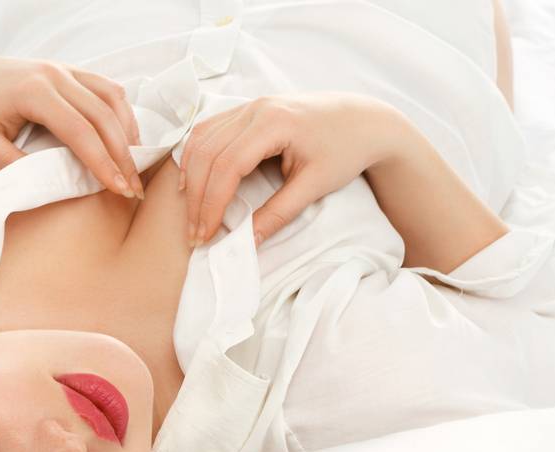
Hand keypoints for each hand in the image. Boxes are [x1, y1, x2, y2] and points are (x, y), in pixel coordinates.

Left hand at [0, 58, 145, 198]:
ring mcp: (64, 68)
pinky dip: (121, 113)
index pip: (79, 130)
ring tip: (136, 165)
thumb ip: (12, 163)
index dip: (102, 161)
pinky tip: (127, 139)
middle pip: (102, 115)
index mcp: (33, 91)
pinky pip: (105, 88)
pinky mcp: (69, 70)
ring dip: (128, 132)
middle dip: (123, 153)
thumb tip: (48, 184)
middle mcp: (53, 74)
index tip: (119, 189)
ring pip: (111, 97)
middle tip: (134, 187)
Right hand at [178, 93, 408, 245]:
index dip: (212, 204)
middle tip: (195, 232)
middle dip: (197, 197)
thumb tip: (249, 243)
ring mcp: (249, 105)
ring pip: (201, 140)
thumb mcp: (314, 185)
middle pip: (208, 154)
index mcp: (274, 122)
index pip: (228, 166)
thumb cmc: (344, 150)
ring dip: (191, 177)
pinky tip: (194, 182)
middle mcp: (256, 108)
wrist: (363, 120)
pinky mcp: (248, 109)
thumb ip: (279, 213)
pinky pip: (209, 130)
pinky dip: (196, 157)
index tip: (207, 235)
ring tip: (191, 211)